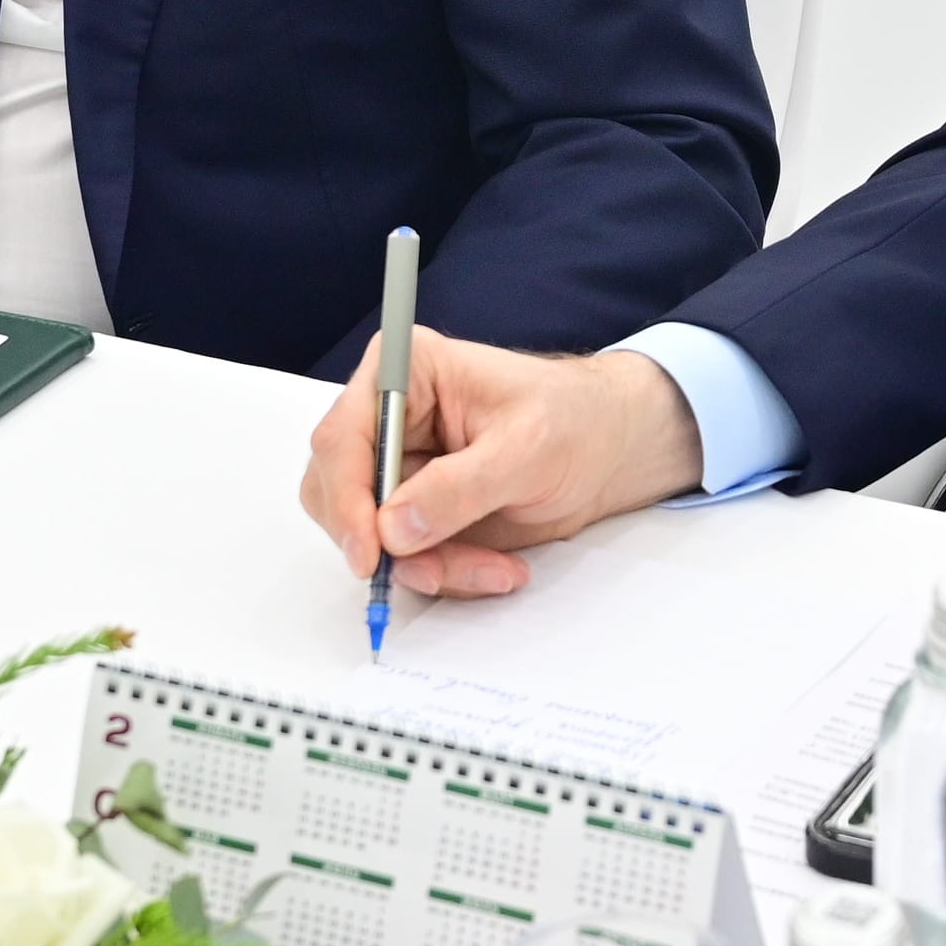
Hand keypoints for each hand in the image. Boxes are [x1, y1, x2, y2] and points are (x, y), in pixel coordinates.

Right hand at [296, 330, 704, 599]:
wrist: (609, 450)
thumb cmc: (575, 421)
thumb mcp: (527, 449)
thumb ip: (459, 487)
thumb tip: (393, 528)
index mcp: (405, 372)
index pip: (341, 438)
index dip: (345, 500)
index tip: (371, 553)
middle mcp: (387, 418)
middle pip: (336, 493)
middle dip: (389, 544)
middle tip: (440, 569)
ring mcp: (397, 469)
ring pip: (368, 537)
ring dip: (428, 566)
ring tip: (495, 567)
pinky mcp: (415, 511)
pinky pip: (404, 559)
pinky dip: (446, 573)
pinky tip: (498, 567)